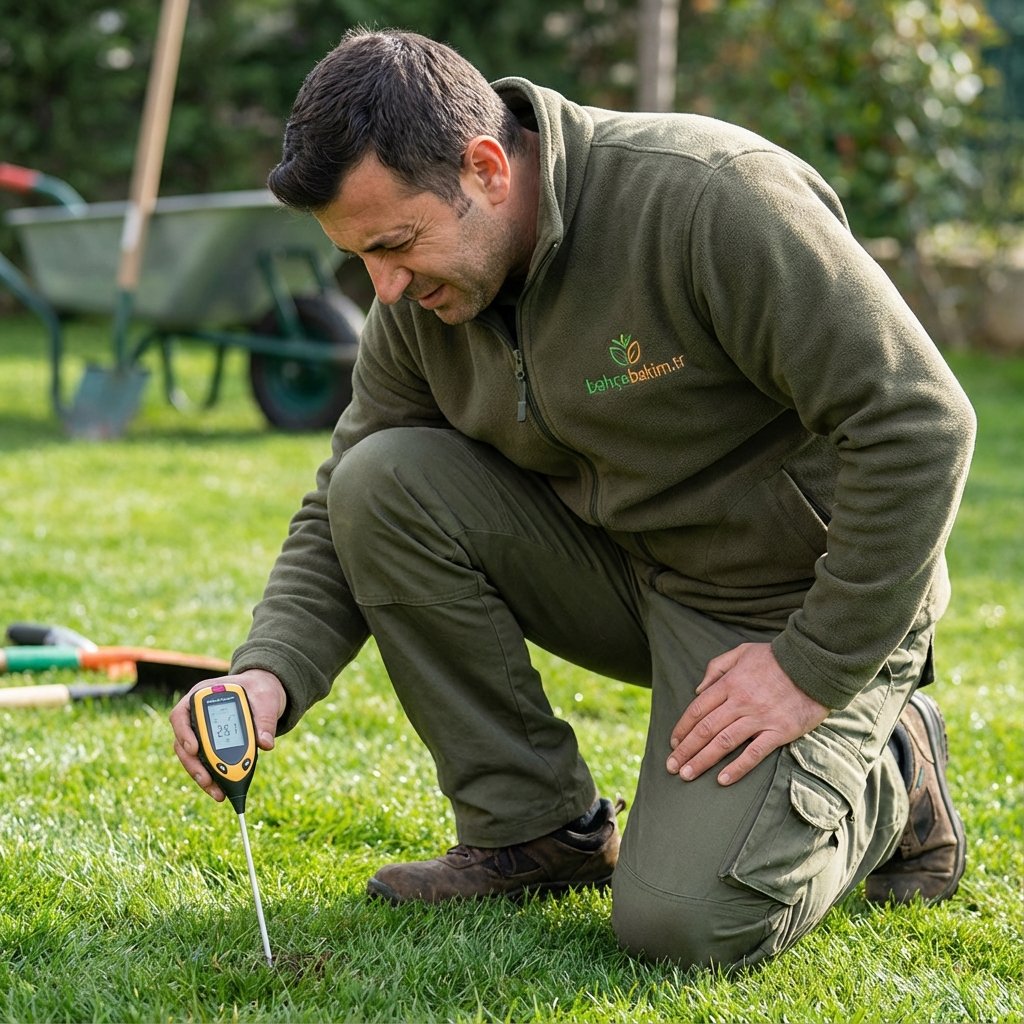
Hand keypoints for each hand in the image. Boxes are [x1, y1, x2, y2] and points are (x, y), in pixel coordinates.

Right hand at [170, 668, 285, 801]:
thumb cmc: (260, 692)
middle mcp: (195, 715)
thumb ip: (265, 720)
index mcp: (202, 696)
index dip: (183, 733)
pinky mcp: (209, 746)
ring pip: (191, 758)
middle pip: (182, 742)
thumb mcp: (266, 700)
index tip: (194, 749)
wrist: (263, 694)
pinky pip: (205, 763)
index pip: (181, 714)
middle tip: (207, 781)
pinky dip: (213, 777)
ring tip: (218, 792)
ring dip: (202, 776)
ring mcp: (199, 732)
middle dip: (194, 764)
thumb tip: (265, 744)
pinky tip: (222, 789)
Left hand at [665, 642, 827, 785]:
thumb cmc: (775, 658)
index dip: (683, 728)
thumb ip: (717, 667)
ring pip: (723, 742)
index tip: (673, 743)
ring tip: (686, 775)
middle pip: (706, 729)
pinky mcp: (780, 731)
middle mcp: (740, 702)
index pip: (698, 710)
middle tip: (671, 767)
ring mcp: (759, 717)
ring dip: (702, 760)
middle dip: (685, 749)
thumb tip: (698, 689)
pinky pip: (754, 753)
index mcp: (729, 683)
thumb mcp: (741, 651)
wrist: (814, 664)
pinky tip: (722, 779)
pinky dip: (737, 767)